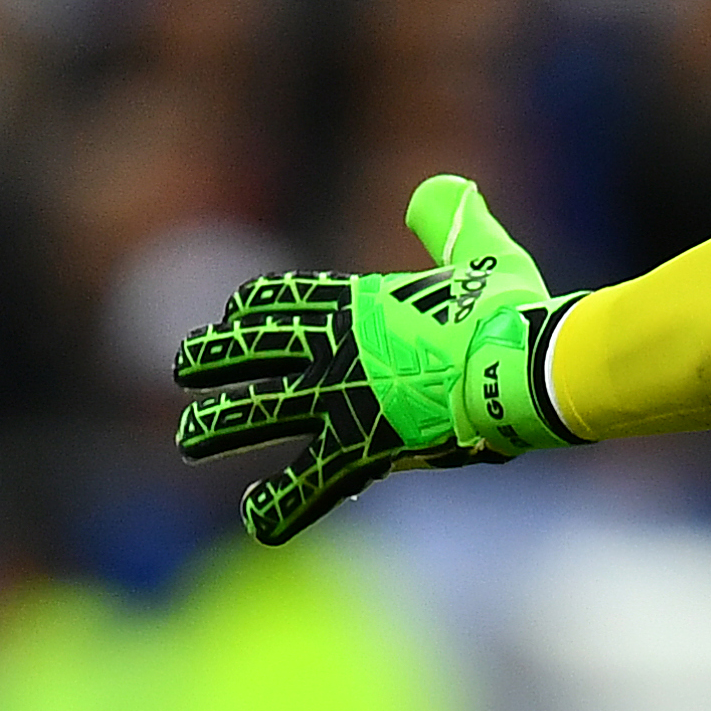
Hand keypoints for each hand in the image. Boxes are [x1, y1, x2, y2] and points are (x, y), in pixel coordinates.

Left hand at [170, 176, 574, 543]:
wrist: (525, 366)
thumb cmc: (514, 314)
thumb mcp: (483, 252)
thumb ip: (451, 220)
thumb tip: (431, 192)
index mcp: (360, 302)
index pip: (286, 299)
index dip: (256, 307)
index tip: (236, 312)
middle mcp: (336, 346)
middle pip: (255, 347)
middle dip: (217, 356)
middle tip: (185, 364)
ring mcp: (341, 397)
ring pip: (259, 412)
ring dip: (221, 425)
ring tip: (190, 438)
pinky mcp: (362, 447)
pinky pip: (310, 482)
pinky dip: (283, 504)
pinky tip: (258, 519)